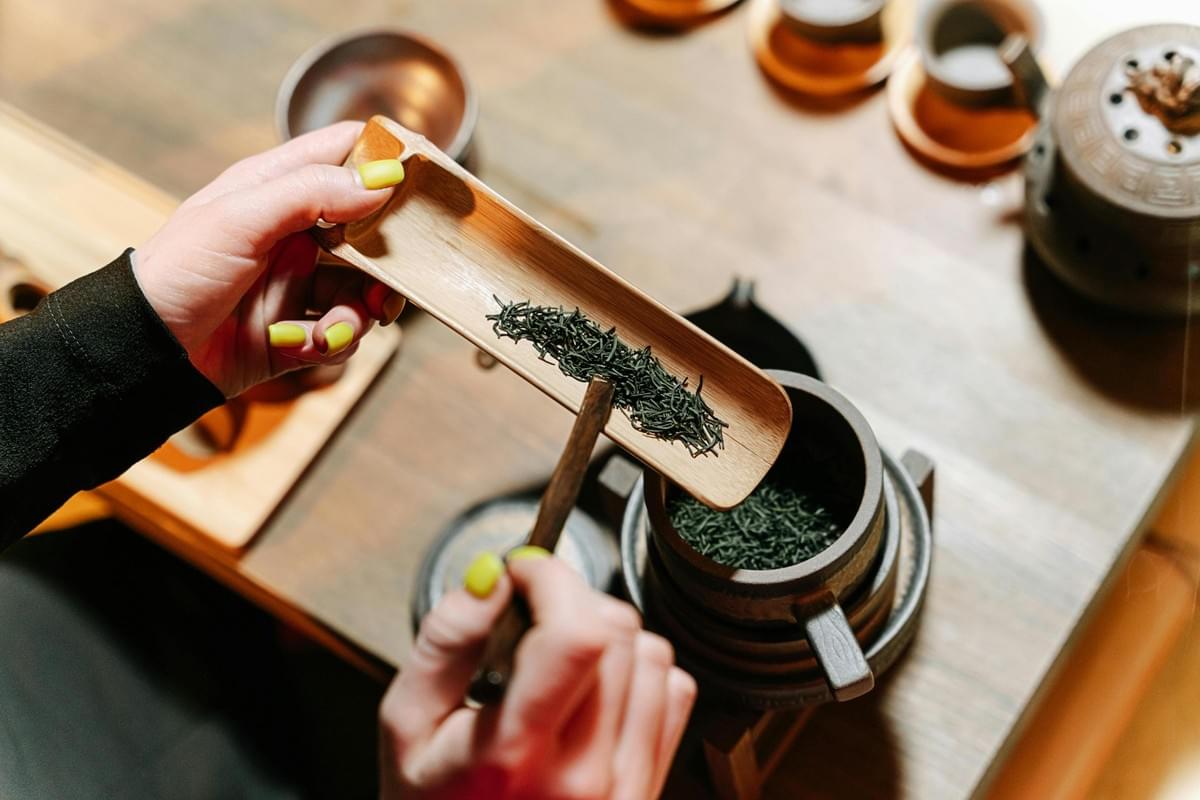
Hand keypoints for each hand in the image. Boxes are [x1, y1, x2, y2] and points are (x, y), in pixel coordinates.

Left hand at [133, 121, 406, 397]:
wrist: (147, 352)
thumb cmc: (177, 271)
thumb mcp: (240, 219)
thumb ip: (311, 193)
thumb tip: (382, 180)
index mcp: (277, 188)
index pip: (345, 154)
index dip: (385, 160)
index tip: (423, 179)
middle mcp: (295, 231)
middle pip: (372, 230)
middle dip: (388, 260)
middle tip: (395, 278)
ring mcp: (299, 281)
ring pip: (363, 289)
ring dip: (358, 311)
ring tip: (335, 327)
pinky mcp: (299, 328)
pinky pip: (343, 332)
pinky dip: (333, 341)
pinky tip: (301, 343)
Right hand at [380, 551, 696, 799]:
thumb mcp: (406, 725)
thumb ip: (446, 643)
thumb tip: (493, 575)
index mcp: (514, 756)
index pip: (576, 637)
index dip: (554, 580)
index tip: (525, 571)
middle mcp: (583, 775)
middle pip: (618, 633)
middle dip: (573, 599)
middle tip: (531, 616)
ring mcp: (626, 785)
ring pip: (653, 654)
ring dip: (608, 635)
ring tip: (558, 660)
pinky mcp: (650, 785)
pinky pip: (674, 692)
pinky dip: (638, 671)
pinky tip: (593, 691)